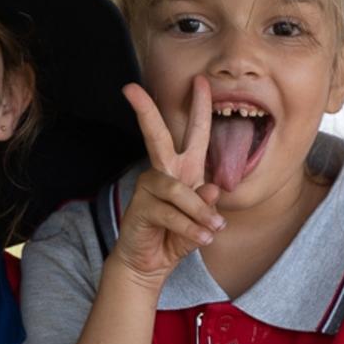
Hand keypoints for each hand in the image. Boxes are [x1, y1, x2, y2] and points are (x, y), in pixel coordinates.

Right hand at [113, 76, 223, 287]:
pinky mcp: (141, 208)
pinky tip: (201, 239)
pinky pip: (172, 214)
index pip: (194, 133)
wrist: (151, 263)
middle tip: (130, 89)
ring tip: (213, 230)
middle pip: (156, 136)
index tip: (199, 81)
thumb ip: (207, 205)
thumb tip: (212, 189)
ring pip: (178, 189)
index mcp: (184, 168)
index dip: (198, 107)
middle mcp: (164, 172)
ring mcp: (150, 188)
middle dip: (146, 111)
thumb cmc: (176, 236)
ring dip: (199, 212)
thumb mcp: (202, 220)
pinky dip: (190, 228)